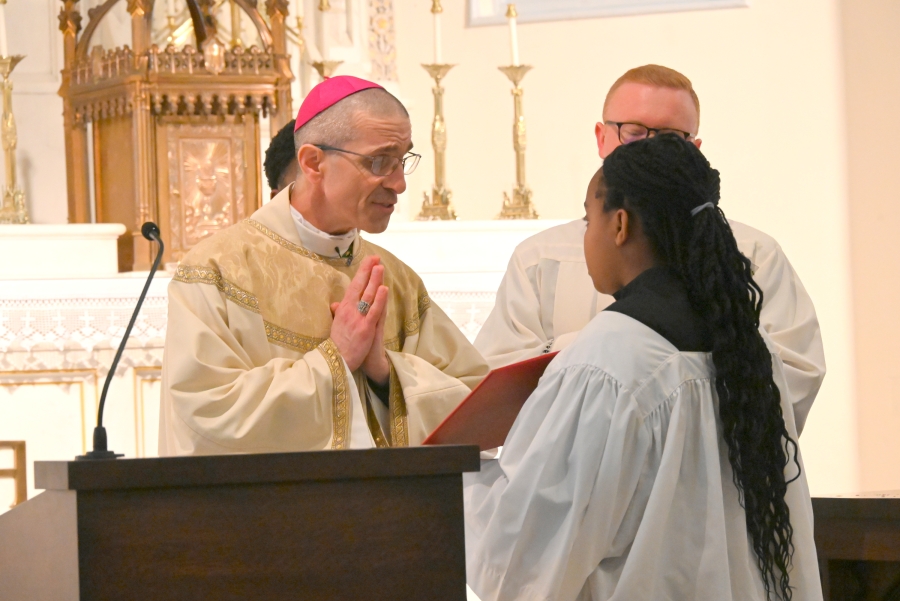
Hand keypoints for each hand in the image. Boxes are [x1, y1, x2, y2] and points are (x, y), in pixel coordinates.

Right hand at [329, 256, 388, 372]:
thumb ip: (339, 312)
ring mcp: (358, 319)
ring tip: (380, 267)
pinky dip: (379, 300)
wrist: (337, 361)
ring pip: (368, 296)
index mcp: (344, 308)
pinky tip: (384, 289)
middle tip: (375, 258)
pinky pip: (374, 311)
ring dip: (374, 281)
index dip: (362, 272)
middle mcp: (350, 311)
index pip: (354, 286)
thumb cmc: (338, 344)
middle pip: (361, 287)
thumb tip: (336, 303)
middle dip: (368, 271)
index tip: (369, 261)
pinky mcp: (366, 328)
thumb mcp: (336, 325)